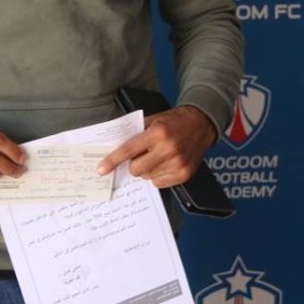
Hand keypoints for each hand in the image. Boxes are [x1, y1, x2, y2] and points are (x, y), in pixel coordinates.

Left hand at [97, 106, 216, 187]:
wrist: (202, 124)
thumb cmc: (174, 121)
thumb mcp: (153, 119)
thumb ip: (135, 133)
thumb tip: (114, 148)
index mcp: (158, 133)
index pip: (129, 150)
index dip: (113, 160)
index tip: (102, 169)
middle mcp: (169, 149)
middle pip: (136, 169)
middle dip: (133, 164)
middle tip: (141, 155)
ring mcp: (178, 164)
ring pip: (147, 177)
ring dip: (147, 169)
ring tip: (157, 157)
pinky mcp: (184, 174)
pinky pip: (159, 184)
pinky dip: (157, 176)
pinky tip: (165, 163)